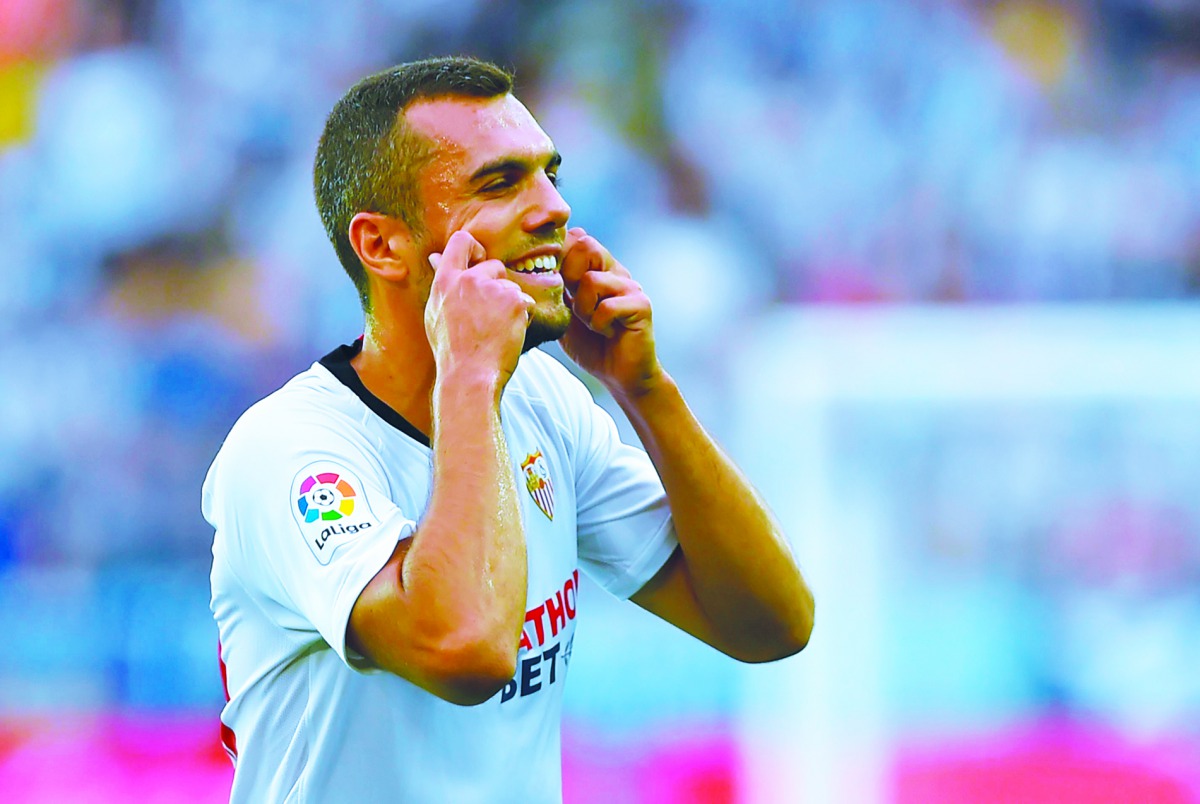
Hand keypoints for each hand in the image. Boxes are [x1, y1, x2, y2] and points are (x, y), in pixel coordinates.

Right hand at [425, 230, 534, 390]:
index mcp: (446, 280)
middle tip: (490, 316)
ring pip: (512, 288)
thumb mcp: (436, 312)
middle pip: (494, 266)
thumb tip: (435, 258)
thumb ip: (442, 283)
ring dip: (510, 306)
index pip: (461, 241)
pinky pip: (526, 303)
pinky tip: (508, 335)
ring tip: (496, 331)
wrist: (470, 375)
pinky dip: (523, 318)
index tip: (478, 263)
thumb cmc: (452, 349)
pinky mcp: (515, 302)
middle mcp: (469, 280)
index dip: (474, 248)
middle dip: (498, 286)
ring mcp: (494, 289)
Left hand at [559, 227, 664, 397]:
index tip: (549, 280)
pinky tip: (607, 333)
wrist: (619, 375)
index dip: (557, 254)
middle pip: (586, 244)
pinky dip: (599, 323)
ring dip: (583, 308)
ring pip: (592, 280)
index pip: (575, 238)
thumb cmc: (590, 344)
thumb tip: (526, 267)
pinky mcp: (641, 305)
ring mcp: (630, 286)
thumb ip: (553, 289)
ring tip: (591, 324)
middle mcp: (615, 271)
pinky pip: (608, 306)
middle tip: (572, 303)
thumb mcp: (563, 313)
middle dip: (569, 275)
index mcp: (596, 269)